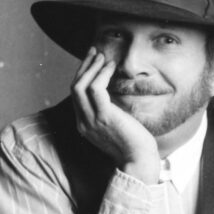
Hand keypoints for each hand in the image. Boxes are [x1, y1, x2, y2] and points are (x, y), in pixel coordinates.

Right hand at [72, 48, 159, 183]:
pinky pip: (96, 89)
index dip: (83, 75)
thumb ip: (109, 112)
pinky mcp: (104, 117)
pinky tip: (111, 66)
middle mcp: (83, 122)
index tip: (93, 61)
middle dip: (84, 66)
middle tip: (94, 51)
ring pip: (80, 86)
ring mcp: (91, 120)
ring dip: (91, 67)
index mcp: (84, 125)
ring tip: (102, 56)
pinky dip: (101, 74)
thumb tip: (113, 93)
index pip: (76, 95)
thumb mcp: (115, 126)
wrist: (139, 162)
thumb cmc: (133, 145)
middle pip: (74, 87)